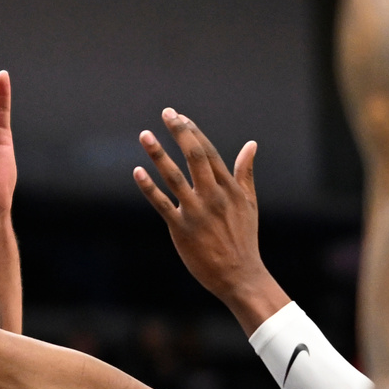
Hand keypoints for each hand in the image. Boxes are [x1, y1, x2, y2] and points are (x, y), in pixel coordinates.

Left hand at [133, 108, 268, 305]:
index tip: (179, 115)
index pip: (209, 152)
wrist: (240, 275)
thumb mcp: (249, 202)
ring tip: (145, 135)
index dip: (193, 132)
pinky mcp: (181, 228)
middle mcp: (213, 195)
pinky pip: (162, 204)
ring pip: (175, 177)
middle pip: (194, 156)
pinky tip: (137, 171)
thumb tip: (251, 144)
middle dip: (180, 132)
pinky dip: (148, 187)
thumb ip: (245, 172)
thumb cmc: (243, 238)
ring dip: (158, 154)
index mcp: (229, 187)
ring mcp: (197, 211)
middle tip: (166, 113)